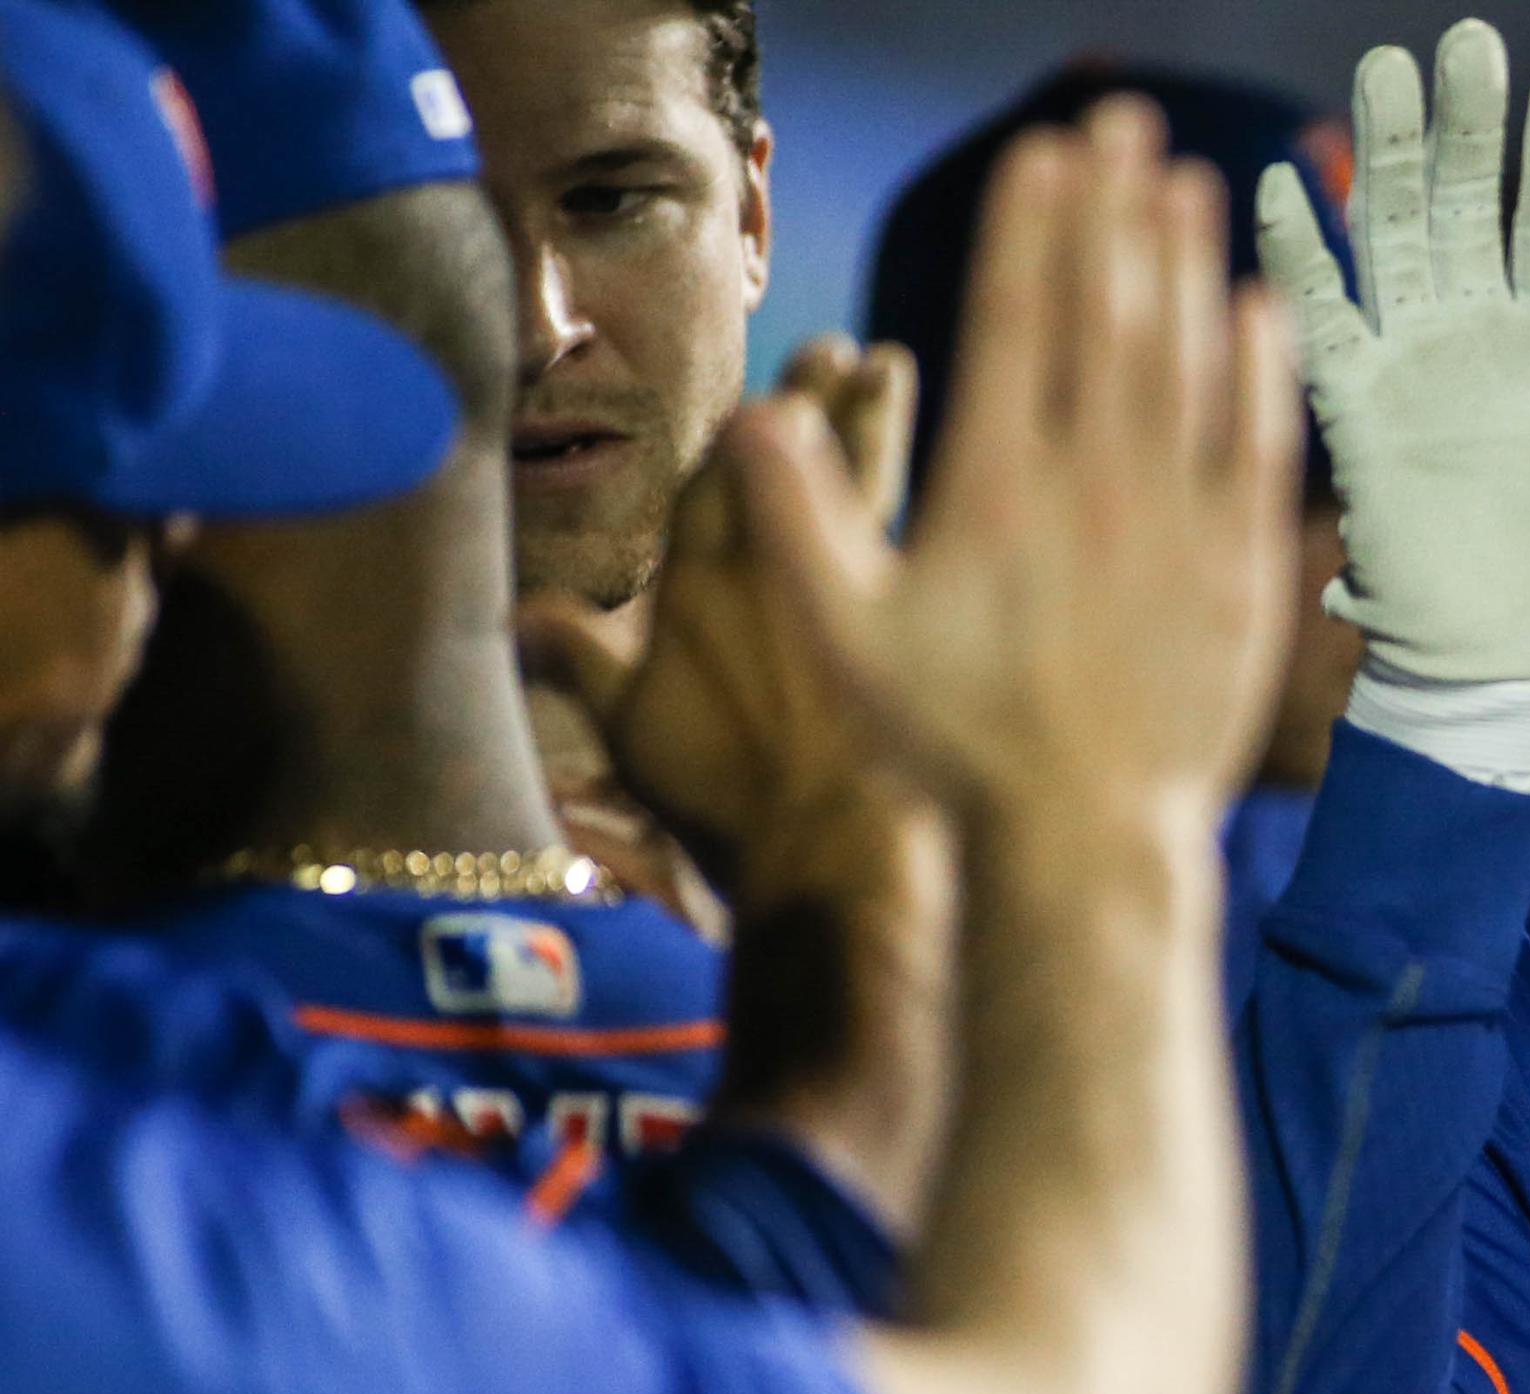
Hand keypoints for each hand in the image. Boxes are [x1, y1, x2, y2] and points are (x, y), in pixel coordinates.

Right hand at [521, 337, 931, 925]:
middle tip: (836, 348)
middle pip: (790, 464)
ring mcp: (848, 591)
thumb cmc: (726, 802)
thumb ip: (582, 663)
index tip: (765, 392)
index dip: (742, 436)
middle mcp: (771, 570)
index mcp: (696, 586)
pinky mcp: (916, 621)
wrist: (830, 848)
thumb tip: (517, 616)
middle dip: (809, 402)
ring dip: (871, 421)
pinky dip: (928, 489)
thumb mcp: (635, 735)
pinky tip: (952, 459)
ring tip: (889, 366)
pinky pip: (919, 526)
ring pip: (858, 480)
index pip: (717, 486)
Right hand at [727, 97, 1298, 837]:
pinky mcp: (1244, 570)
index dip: (1030, 227)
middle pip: (1107, 315)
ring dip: (1184, 263)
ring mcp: (1178, 525)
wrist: (1085, 837)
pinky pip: (1257, 446)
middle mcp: (1095, 488)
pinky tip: (1253, 306)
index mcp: (996, 488)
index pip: (1013, 322)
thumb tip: (760, 415)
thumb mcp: (846, 642)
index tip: (1041, 153)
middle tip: (1119, 120)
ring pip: (1186, 363)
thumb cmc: (956, 746)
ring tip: (1180, 178)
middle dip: (1112, 208)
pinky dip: (1257, 371)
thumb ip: (796, 523)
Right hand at [1259, 19, 1529, 685]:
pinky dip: (1300, 255)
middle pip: (1466, 202)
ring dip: (1387, 155)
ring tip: (1388, 71)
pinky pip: (1321, 320)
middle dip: (1466, 122)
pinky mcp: (1355, 413)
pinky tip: (1289, 184)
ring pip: (1393, 235)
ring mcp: (1411, 366)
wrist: (1509, 664)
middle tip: (1466, 42)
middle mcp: (1475, 335)